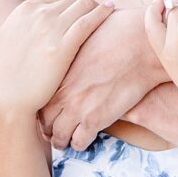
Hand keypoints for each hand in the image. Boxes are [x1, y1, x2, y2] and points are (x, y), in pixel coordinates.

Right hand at [0, 0, 115, 115]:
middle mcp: (37, 14)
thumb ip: (29, 26)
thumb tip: (45, 22)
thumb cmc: (11, 75)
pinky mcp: (63, 44)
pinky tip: (112, 9)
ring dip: (97, 6)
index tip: (85, 12)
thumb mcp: (14, 39)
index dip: (74, 6)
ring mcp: (50, 27)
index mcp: (25, 10)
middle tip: (102, 11)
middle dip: (88, 5)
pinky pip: (89, 20)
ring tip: (109, 10)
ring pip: (83, 5)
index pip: (59, 0)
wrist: (7, 98)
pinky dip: (103, 12)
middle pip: (73, 1)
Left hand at [39, 6, 166, 150]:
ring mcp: (77, 108)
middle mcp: (62, 92)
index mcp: (57, 72)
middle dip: (46, 128)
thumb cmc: (118, 32)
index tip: (46, 111)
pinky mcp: (95, 120)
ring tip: (65, 141)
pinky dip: (80, 143)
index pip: (38, 97)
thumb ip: (74, 41)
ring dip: (61, 141)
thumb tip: (74, 34)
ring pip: (58, 136)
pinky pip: (79, 142)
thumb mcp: (85, 33)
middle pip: (43, 121)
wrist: (139, 45)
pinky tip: (86, 139)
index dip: (40, 107)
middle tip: (51, 131)